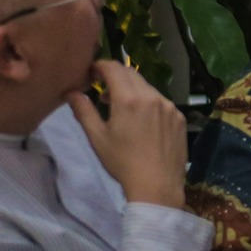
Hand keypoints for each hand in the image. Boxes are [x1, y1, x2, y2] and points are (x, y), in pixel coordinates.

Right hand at [63, 60, 187, 210]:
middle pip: (132, 74)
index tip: (91, 72)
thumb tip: (71, 92)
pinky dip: (149, 103)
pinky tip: (143, 122)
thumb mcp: (97, 138)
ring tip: (121, 109)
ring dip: (133, 91)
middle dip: (116, 77)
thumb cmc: (122, 162)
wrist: (157, 184)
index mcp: (129, 99)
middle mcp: (152, 96)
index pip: (114, 68)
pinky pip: (161, 102)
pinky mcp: (179, 117)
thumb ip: (83, 111)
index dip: (101, 66)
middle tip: (103, 91)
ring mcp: (169, 106)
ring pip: (148, 88)